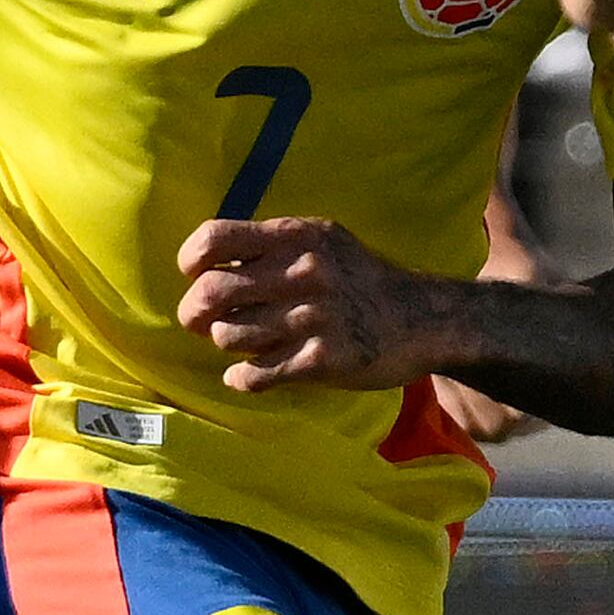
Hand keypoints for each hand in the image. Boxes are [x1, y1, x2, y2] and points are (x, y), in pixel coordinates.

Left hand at [176, 215, 461, 393]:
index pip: (215, 239)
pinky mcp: (322, 360)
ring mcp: (312, 318)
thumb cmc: (359, 278)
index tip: (195, 275)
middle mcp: (303, 273)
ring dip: (226, 344)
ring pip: (229, 336)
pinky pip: (255, 374)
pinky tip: (249, 374)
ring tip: (242, 343)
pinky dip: (242, 378)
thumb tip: (206, 264)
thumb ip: (271, 244)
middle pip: (211, 293)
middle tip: (199, 322)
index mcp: (297, 236)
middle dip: (193, 313)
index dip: (192, 260)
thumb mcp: (323, 241)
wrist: (422, 319)